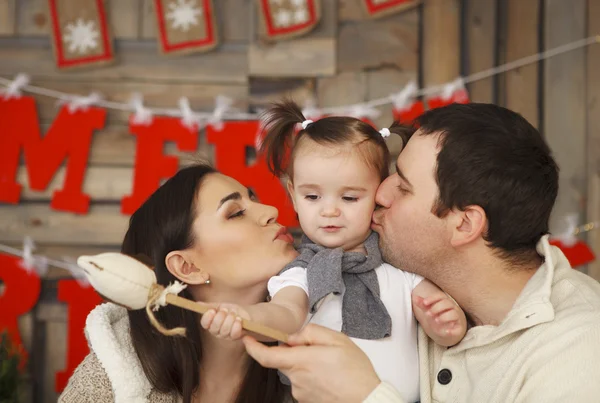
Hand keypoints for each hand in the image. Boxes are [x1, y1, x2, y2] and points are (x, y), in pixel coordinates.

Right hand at [200, 303, 250, 340]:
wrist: (244, 312)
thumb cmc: (229, 310)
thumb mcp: (219, 306)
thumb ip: (209, 306)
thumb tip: (197, 303)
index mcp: (210, 324)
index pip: (204, 323)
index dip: (207, 318)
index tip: (212, 310)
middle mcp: (216, 331)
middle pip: (214, 328)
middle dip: (220, 317)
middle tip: (225, 310)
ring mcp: (225, 336)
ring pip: (224, 330)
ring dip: (229, 319)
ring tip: (233, 313)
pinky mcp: (235, 337)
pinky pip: (234, 334)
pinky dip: (237, 325)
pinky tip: (239, 319)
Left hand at [243, 324, 380, 402]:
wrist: (367, 400)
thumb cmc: (355, 371)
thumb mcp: (337, 340)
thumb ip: (311, 333)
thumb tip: (294, 337)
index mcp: (301, 361)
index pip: (266, 356)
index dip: (253, 347)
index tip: (246, 338)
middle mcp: (296, 379)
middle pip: (284, 361)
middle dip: (294, 352)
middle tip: (318, 349)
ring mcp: (301, 393)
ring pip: (295, 372)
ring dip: (306, 365)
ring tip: (330, 365)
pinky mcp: (306, 401)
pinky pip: (303, 383)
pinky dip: (312, 377)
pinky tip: (329, 376)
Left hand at [412, 291, 466, 345]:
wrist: (447, 330)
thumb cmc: (439, 317)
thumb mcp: (430, 311)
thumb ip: (423, 305)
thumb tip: (415, 297)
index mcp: (445, 302)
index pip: (440, 296)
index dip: (432, 298)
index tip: (424, 303)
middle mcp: (453, 308)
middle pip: (447, 303)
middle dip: (436, 308)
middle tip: (428, 314)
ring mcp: (457, 318)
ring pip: (454, 314)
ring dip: (444, 317)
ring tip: (436, 320)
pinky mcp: (459, 329)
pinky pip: (458, 329)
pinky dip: (452, 331)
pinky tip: (446, 332)